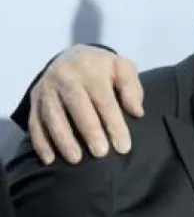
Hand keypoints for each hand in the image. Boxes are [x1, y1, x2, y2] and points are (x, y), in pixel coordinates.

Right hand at [29, 45, 143, 164]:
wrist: (72, 56)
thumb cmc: (103, 69)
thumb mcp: (123, 68)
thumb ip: (132, 88)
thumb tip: (137, 112)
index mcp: (90, 69)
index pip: (104, 100)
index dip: (114, 124)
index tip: (123, 147)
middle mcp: (65, 76)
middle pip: (77, 106)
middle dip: (89, 132)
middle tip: (101, 154)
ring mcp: (46, 88)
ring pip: (52, 115)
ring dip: (63, 139)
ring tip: (76, 159)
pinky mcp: (34, 99)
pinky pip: (34, 122)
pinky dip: (40, 142)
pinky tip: (49, 159)